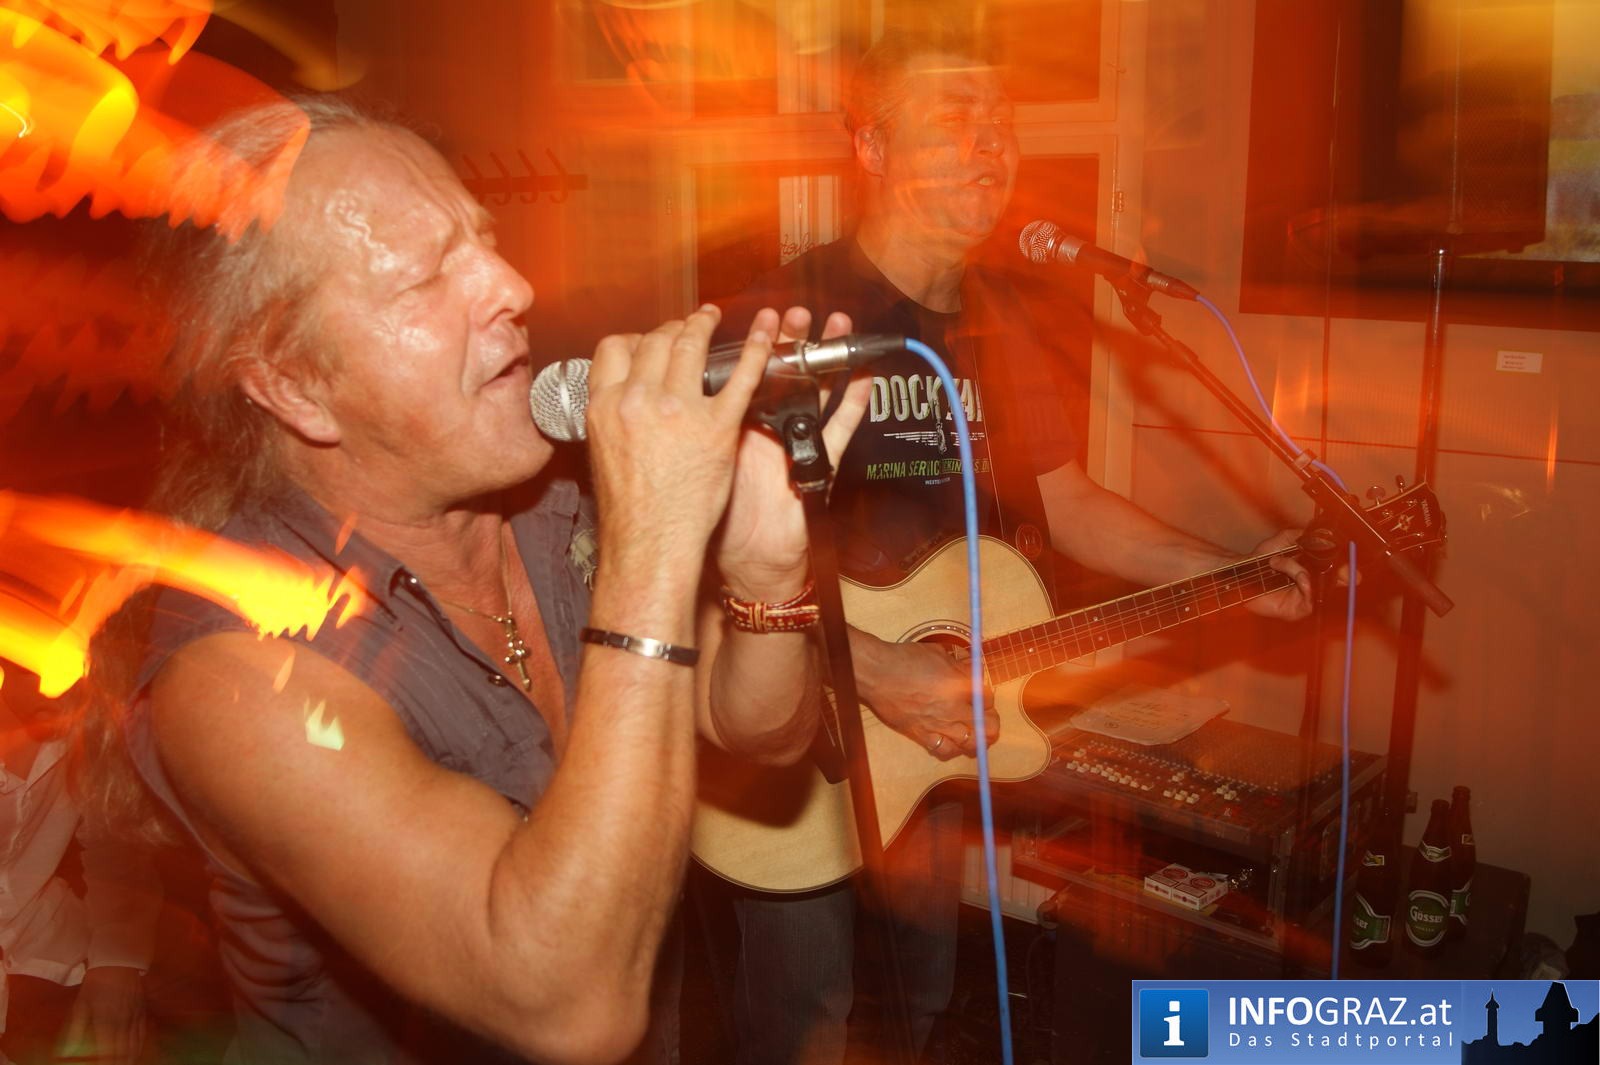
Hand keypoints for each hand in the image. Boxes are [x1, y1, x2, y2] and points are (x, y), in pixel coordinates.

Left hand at [55, 966, 145, 1064]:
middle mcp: (123, 1021)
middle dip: (122, 1063)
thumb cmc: (95, 983)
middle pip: (125, 1051)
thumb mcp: (80, 1004)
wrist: (118, 961)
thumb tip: (66, 1051)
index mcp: (106, 1021)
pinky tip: (137, 1050)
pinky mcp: (142, 1009)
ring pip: (136, 1043)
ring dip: (132, 1057)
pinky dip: (140, 1043)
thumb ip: (76, 1029)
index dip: (108, 1064)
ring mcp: (135, 1015)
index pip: (109, 1051)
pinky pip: (143, 1031)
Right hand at [585, 305, 771, 568]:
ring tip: (713, 319)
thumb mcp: (603, 452)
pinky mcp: (718, 428)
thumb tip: (623, 397)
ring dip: (705, 325)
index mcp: (606, 406)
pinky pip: (742, 378)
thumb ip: (614, 417)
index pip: (615, 349)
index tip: (649, 339)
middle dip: (673, 327)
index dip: (636, 338)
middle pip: (656, 341)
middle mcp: (639, 400)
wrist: (650, 544)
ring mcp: (680, 411)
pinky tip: (764, 339)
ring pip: (693, 347)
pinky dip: (757, 352)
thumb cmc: (630, 512)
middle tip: (687, 325)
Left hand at [716, 307, 871, 598]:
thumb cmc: (715, 517)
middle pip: (783, 373)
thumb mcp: (701, 462)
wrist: (746, 560)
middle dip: (790, 339)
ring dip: (827, 356)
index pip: (745, 373)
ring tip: (834, 324)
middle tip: (796, 312)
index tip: (758, 316)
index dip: (752, 344)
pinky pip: (840, 428)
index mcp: (735, 424)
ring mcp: (796, 443)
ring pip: (817, 389)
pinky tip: (867, 374)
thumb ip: (696, 426)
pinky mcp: (820, 462)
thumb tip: (676, 385)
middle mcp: (768, 428)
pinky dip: (856, 401)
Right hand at [853, 634, 995, 760]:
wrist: (877, 674)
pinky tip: (951, 742)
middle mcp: (954, 708)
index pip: (988, 698)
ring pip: (971, 744)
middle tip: (987, 720)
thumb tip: (972, 670)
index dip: (987, 698)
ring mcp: (939, 724)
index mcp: (961, 684)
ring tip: (973, 735)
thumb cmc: (904, 660)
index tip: (982, 697)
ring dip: (976, 740)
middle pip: (989, 726)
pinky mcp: (923, 735)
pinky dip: (952, 749)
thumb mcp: (938, 654)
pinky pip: (945, 751)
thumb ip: (959, 666)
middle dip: (991, 723)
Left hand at [1242, 528, 1352, 620]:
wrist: (1241, 572)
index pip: (1339, 570)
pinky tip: (1291, 575)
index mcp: (1314, 570)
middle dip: (1342, 574)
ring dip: (1303, 571)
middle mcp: (1313, 585)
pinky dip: (1302, 583)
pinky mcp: (1296, 610)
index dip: (1347, 566)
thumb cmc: (1262, 559)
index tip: (1349, 559)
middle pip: (1338, 584)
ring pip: (1320, 588)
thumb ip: (1304, 536)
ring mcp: (1306, 599)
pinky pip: (1309, 601)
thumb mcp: (1285, 539)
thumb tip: (1323, 536)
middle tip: (1340, 569)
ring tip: (1279, 562)